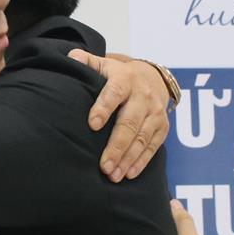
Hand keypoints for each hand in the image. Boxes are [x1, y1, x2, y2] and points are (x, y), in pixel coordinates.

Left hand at [68, 49, 170, 181]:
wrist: (151, 78)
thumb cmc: (118, 76)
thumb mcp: (104, 65)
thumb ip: (86, 62)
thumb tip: (71, 58)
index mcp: (125, 79)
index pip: (114, 93)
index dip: (104, 108)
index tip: (92, 124)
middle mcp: (143, 96)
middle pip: (129, 123)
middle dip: (117, 146)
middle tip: (103, 165)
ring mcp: (155, 113)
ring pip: (141, 138)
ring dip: (127, 158)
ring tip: (113, 175)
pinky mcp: (162, 128)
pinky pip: (152, 146)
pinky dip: (141, 161)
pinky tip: (128, 173)